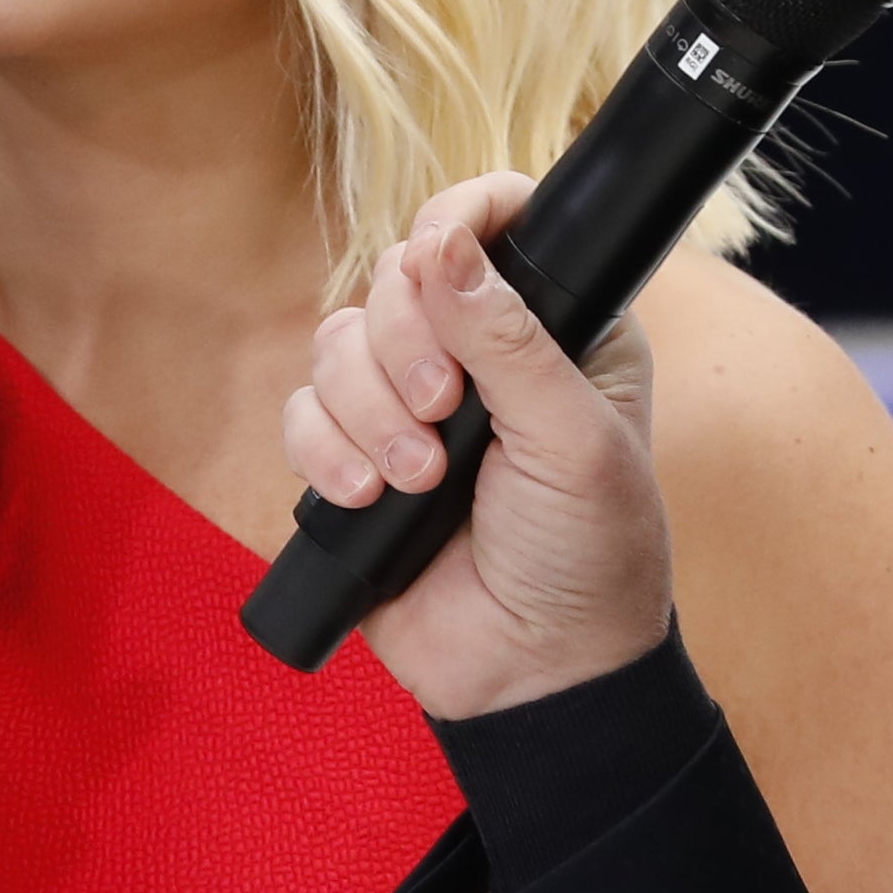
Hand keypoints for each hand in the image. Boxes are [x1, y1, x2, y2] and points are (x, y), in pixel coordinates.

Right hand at [281, 177, 675, 725]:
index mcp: (556, 326)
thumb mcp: (573, 439)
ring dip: (367, 410)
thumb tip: (444, 242)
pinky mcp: (354, 459)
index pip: (495, 223)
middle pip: (394, 277)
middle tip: (446, 414)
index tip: (437, 252)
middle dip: (404, 345)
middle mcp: (477, 352)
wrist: (535, 673)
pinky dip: (324, 452)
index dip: (456, 220)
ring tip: (416, 479)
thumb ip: (509, 339)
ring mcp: (409, 404)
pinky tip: (366, 498)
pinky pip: (302, 413)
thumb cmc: (589, 557)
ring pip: (338, 341)